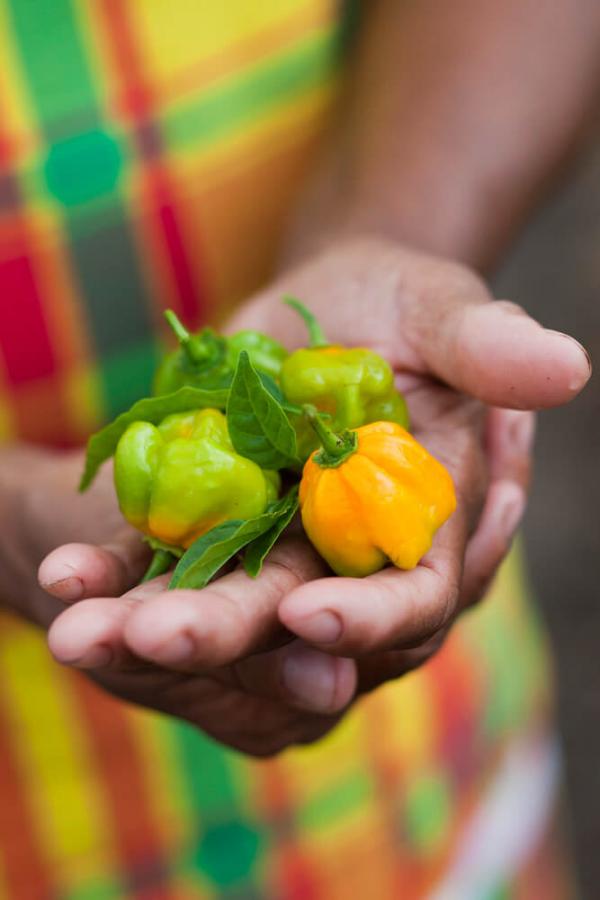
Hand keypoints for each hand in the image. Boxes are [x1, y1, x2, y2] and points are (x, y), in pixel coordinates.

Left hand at [41, 238, 589, 753]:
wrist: (328, 304)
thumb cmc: (401, 305)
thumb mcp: (440, 307)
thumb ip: (488, 346)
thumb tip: (565, 365)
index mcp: (429, 528)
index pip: (415, 594)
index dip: (373, 615)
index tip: (317, 619)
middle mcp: (352, 561)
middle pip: (301, 623)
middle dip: (235, 635)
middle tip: (160, 638)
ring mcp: (276, 553)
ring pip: (223, 609)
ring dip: (151, 625)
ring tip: (82, 630)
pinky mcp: (211, 530)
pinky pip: (160, 566)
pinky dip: (112, 579)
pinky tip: (67, 582)